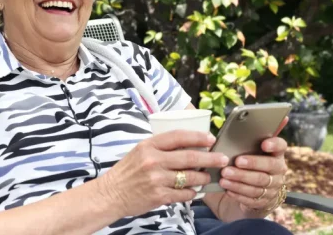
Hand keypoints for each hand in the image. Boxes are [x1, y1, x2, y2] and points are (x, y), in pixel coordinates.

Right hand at [99, 130, 229, 216]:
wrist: (111, 194)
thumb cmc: (127, 171)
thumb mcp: (140, 150)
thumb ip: (160, 146)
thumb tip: (188, 144)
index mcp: (149, 145)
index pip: (178, 136)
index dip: (198, 137)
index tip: (211, 139)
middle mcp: (153, 160)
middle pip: (190, 157)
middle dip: (210, 158)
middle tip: (222, 159)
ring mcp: (156, 179)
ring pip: (190, 177)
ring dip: (203, 177)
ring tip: (208, 177)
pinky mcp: (159, 196)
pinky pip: (183, 193)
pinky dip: (192, 192)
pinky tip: (194, 191)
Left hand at [218, 118, 288, 212]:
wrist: (254, 190)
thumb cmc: (250, 162)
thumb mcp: (251, 149)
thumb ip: (253, 134)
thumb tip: (258, 115)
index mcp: (277, 153)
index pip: (281, 146)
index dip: (274, 144)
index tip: (264, 143)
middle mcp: (278, 170)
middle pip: (269, 166)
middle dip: (252, 163)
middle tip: (236, 161)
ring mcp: (273, 187)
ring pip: (259, 183)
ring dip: (240, 180)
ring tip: (225, 176)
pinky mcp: (264, 201)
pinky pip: (252, 198)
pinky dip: (238, 193)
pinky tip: (228, 188)